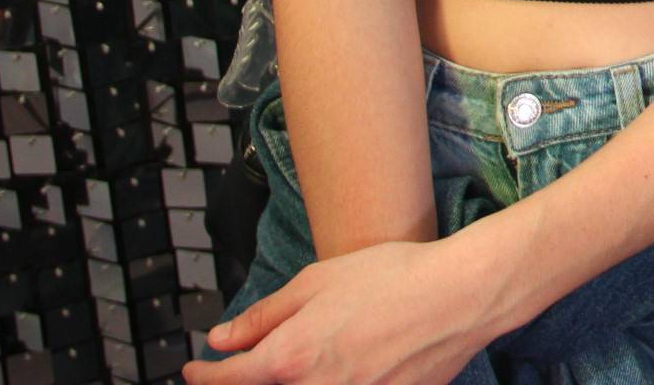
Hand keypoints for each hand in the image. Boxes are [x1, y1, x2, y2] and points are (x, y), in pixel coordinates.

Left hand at [183, 236, 499, 384]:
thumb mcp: (318, 281)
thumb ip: (263, 316)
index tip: (193, 368)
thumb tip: (221, 339)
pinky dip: (326, 382)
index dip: (201, 376)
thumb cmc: (394, 279)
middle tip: (237, 368)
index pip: (227, 380)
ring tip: (296, 360)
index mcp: (291, 358)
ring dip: (287, 381)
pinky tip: (338, 366)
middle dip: (242, 382)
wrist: (460, 297)